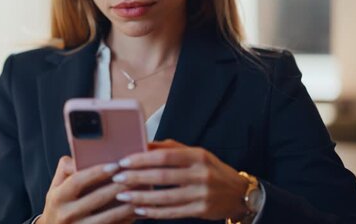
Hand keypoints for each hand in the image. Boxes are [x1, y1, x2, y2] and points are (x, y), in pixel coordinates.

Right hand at [38, 156, 135, 223]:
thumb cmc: (58, 204)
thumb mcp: (55, 186)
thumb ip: (66, 169)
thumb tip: (82, 156)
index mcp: (57, 197)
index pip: (78, 181)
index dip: (96, 172)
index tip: (114, 165)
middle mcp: (66, 214)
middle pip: (96, 198)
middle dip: (117, 186)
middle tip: (134, 176)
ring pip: (107, 217)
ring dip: (125, 205)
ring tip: (139, 194)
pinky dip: (124, 220)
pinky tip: (135, 211)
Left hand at [112, 141, 247, 220]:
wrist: (238, 192)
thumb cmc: (210, 169)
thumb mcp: (194, 153)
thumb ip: (169, 148)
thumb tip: (142, 143)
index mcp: (197, 156)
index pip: (165, 156)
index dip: (142, 158)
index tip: (123, 161)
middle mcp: (201, 174)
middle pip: (163, 176)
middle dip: (136, 177)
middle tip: (117, 178)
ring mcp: (202, 194)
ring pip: (165, 197)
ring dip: (141, 197)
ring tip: (122, 196)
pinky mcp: (201, 211)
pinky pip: (173, 212)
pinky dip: (154, 212)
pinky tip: (139, 210)